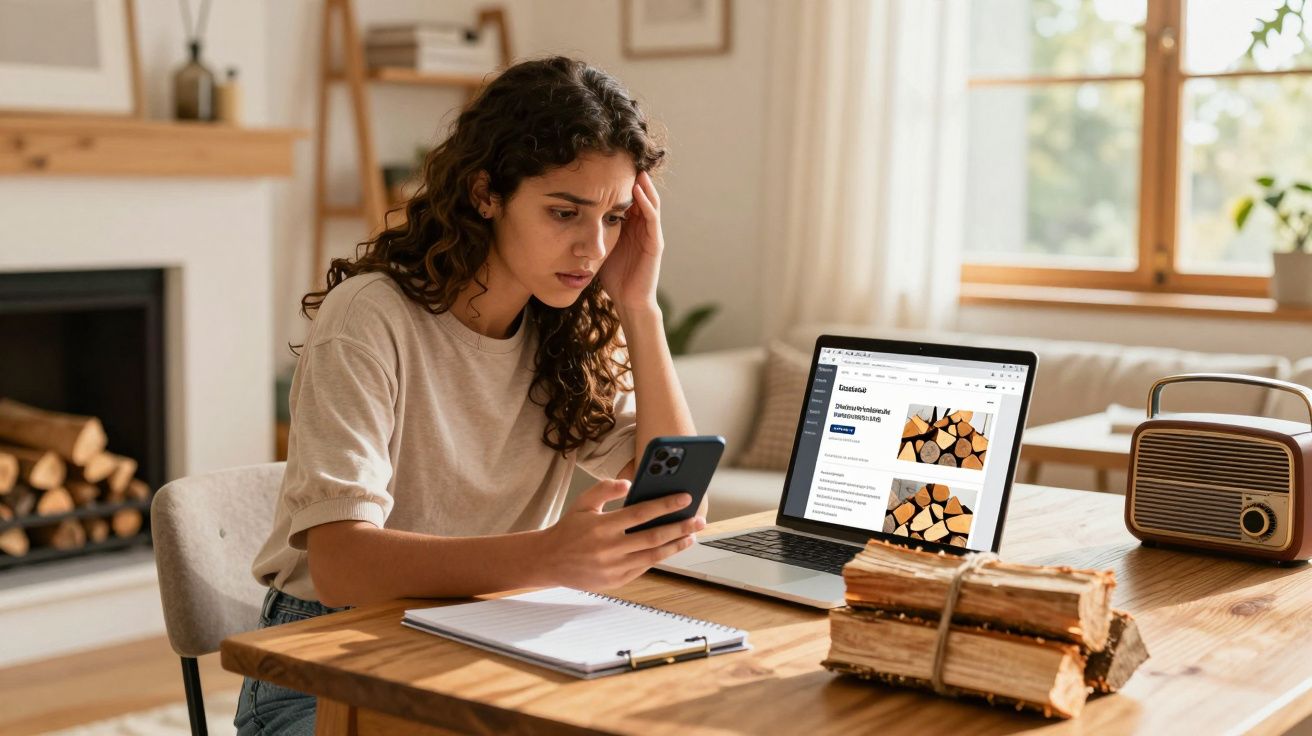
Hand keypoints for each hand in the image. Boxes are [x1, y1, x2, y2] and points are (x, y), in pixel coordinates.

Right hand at [541, 478, 704, 589]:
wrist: (550, 561)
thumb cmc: (569, 528)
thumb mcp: (582, 503)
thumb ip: (604, 489)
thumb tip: (628, 483)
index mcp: (602, 526)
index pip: (641, 513)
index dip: (665, 505)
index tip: (684, 498)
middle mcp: (609, 548)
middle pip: (654, 536)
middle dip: (680, 527)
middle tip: (698, 519)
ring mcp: (614, 567)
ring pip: (653, 555)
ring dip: (676, 545)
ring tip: (691, 536)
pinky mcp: (616, 581)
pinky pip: (643, 567)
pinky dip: (659, 557)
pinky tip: (671, 548)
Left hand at [599, 170, 662, 313]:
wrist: (628, 301)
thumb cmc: (613, 276)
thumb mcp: (599, 246)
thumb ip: (591, 230)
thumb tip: (568, 215)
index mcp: (629, 226)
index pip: (626, 198)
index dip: (619, 182)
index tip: (607, 164)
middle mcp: (642, 227)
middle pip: (640, 195)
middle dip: (633, 177)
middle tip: (624, 157)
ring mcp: (650, 234)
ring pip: (649, 202)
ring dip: (643, 185)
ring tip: (635, 167)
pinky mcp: (655, 244)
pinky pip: (652, 218)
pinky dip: (646, 203)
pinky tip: (638, 190)